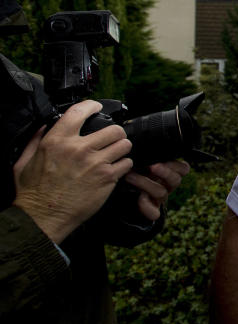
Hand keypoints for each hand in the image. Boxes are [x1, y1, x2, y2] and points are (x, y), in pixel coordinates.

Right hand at [13, 100, 133, 243]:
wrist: (43, 217)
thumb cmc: (33, 192)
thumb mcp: (24, 161)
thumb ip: (35, 141)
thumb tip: (44, 127)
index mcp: (57, 141)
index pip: (80, 112)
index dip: (92, 106)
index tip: (97, 108)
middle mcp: (78, 149)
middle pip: (113, 128)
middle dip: (115, 133)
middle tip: (112, 138)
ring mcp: (95, 163)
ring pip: (124, 144)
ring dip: (121, 148)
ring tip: (115, 153)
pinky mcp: (107, 178)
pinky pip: (126, 163)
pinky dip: (124, 165)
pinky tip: (115, 168)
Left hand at [123, 160, 189, 220]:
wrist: (123, 198)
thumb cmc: (134, 172)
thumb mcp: (141, 162)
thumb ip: (146, 154)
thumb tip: (141, 136)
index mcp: (169, 172)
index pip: (183, 168)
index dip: (177, 164)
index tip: (163, 157)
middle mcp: (167, 186)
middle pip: (175, 180)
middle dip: (165, 172)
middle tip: (152, 166)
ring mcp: (159, 199)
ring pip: (162, 192)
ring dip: (146, 183)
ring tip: (130, 176)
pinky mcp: (151, 211)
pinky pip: (154, 213)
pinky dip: (146, 206)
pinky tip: (138, 199)